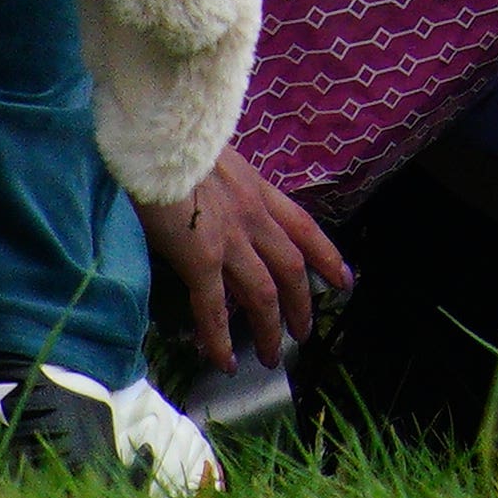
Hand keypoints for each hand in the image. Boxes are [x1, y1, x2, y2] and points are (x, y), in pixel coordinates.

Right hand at [140, 147, 351, 373]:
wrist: (155, 137)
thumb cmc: (173, 144)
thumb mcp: (214, 161)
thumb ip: (225, 189)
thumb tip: (214, 211)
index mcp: (257, 190)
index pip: (305, 228)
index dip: (328, 257)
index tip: (343, 280)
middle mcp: (253, 216)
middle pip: (292, 269)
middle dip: (301, 304)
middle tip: (303, 332)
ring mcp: (230, 239)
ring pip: (263, 295)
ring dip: (270, 329)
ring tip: (270, 355)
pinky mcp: (201, 258)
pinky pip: (215, 309)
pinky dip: (220, 339)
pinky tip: (224, 361)